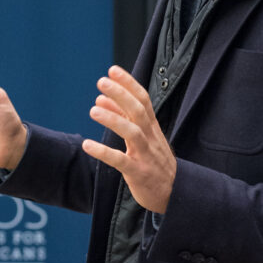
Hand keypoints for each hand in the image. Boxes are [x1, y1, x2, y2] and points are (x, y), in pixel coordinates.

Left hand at [82, 66, 175, 212]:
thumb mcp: (142, 136)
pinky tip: (87, 145)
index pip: (143, 99)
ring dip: (113, 119)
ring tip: (93, 110)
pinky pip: (120, 161)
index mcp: (152, 126)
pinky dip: (104, 152)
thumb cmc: (154, 161)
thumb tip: (101, 97)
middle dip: (121, 94)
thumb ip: (122, 116)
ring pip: (132, 132)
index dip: (129, 83)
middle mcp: (150, 137)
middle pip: (138, 110)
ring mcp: (145, 155)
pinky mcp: (138, 173)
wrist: (174, 192)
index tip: (113, 70)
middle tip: (101, 82)